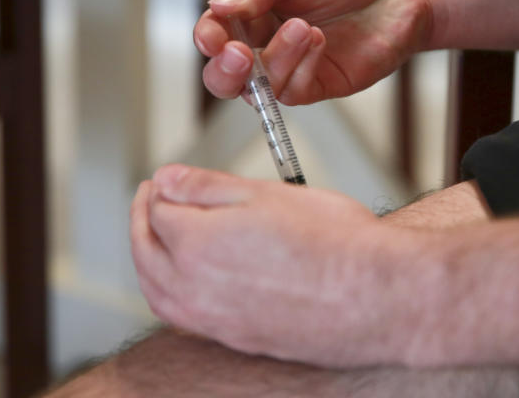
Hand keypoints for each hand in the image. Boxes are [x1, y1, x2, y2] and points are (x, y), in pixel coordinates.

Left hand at [130, 164, 420, 366]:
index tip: (165, 179)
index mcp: (196, 244)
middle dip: (141, 220)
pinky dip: (170, 291)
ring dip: (148, 259)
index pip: (158, 211)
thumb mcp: (266, 193)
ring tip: (158, 239)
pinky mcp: (236, 339)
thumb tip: (168, 180)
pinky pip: (182, 316)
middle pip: (146, 251)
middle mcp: (194, 289)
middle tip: (150, 200)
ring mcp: (213, 321)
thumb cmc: (335, 243)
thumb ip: (207, 186)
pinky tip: (189, 281)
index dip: (160, 188)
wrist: (377, 296)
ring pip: (157, 290)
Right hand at [194, 0, 432, 104]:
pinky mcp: (321, 84)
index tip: (213, 36)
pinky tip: (319, 42)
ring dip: (276, 60)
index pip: (216, 33)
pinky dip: (301, 68)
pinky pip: (294, 92)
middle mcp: (268, 42)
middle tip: (240, 54)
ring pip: (259, 88)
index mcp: (255, 11)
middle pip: (226, 74)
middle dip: (226, 70)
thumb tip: (220, 6)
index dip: (208, 38)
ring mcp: (294, 67)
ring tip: (304, 28)